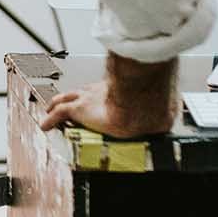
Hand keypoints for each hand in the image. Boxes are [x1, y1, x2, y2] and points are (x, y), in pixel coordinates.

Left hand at [38, 76, 172, 140]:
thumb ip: (163, 110)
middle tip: (67, 99)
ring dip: (57, 104)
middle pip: (82, 91)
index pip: (105, 90)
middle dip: (74, 95)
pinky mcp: (79, 110)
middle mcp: (102, 92)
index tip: (98, 96)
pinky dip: (50, 121)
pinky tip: (44, 126)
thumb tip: (173, 116)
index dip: (98, 94)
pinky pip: (59, 115)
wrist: (140, 107)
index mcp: (120, 91)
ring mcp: (89, 99)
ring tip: (50, 108)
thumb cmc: (152, 106)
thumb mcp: (159, 110)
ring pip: (67, 99)